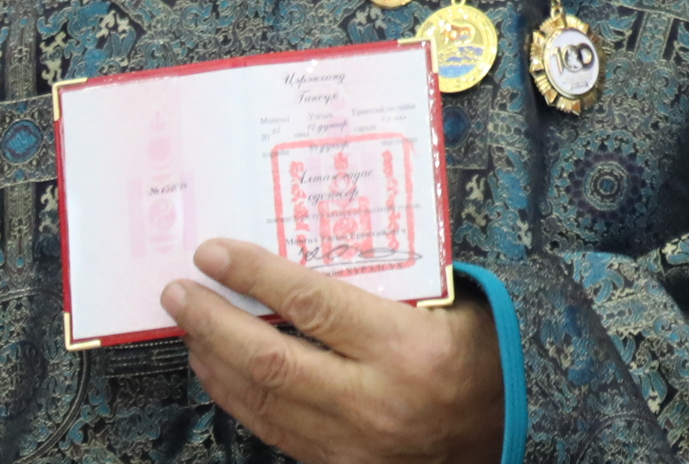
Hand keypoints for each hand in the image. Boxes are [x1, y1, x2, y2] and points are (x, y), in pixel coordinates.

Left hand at [163, 238, 504, 463]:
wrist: (510, 426)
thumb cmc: (479, 352)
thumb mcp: (445, 304)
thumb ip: (383, 282)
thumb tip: (306, 244)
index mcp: (406, 348)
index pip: (312, 305)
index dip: (255, 276)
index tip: (215, 253)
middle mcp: (376, 400)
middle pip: (270, 360)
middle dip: (213, 322)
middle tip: (179, 291)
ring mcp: (355, 444)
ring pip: (263, 402)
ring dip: (215, 361)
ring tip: (189, 326)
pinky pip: (275, 431)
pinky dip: (238, 398)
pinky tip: (220, 370)